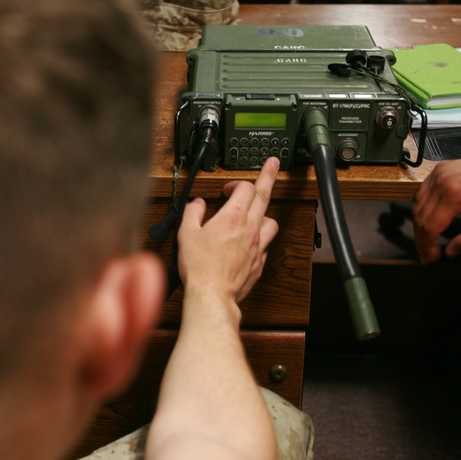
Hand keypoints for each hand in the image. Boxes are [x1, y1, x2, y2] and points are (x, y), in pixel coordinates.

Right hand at [176, 157, 279, 304]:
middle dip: (269, 176)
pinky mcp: (259, 262)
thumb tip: (197, 204)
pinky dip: (259, 238)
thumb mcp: (186, 233)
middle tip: (274, 165)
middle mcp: (250, 229)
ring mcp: (257, 246)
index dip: (237, 183)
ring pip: (271, 221)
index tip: (229, 188)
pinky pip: (265, 244)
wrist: (212, 294)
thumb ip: (193, 213)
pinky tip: (250, 241)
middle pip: (264, 195)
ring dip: (264, 213)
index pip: (245, 188)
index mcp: (233, 217)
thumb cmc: (200, 267)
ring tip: (257, 212)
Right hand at [412, 154, 460, 263]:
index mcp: (456, 195)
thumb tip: (449, 253)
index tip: (430, 259)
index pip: (431, 226)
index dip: (427, 247)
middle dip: (421, 239)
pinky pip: (422, 192)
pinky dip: (422, 207)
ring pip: (418, 204)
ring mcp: (439, 172)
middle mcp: (442, 181)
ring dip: (420, 225)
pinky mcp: (440, 168)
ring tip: (427, 239)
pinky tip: (429, 219)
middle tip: (426, 254)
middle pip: (421, 217)